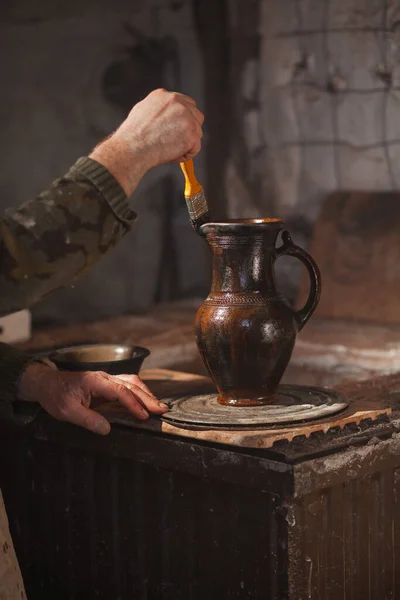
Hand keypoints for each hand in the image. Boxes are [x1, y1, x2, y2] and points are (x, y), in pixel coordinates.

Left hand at [17, 363, 167, 434]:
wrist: (46, 384)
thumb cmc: (55, 395)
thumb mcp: (67, 411)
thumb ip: (87, 419)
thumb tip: (107, 429)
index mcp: (94, 381)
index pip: (120, 392)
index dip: (133, 404)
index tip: (144, 416)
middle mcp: (103, 377)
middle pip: (131, 385)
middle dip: (148, 397)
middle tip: (162, 410)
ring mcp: (106, 379)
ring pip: (132, 382)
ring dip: (146, 393)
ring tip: (158, 406)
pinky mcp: (106, 383)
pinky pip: (127, 384)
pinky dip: (139, 392)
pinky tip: (145, 399)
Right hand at [90, 89, 203, 194]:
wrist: (132, 148)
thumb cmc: (132, 136)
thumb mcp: (142, 112)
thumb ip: (159, 111)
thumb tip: (167, 118)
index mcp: (164, 96)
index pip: (186, 103)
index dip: (184, 119)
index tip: (179, 129)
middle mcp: (177, 102)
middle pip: (196, 115)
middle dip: (190, 129)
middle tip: (177, 142)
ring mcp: (186, 117)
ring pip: (197, 133)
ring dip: (186, 144)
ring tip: (168, 150)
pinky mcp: (192, 133)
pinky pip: (195, 148)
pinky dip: (186, 155)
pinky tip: (171, 155)